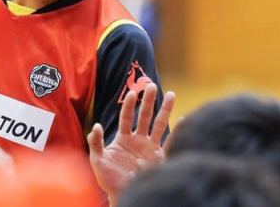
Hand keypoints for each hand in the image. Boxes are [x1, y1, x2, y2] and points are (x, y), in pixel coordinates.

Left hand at [87, 84, 174, 202]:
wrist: (124, 194)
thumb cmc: (109, 179)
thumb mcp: (97, 161)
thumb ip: (95, 143)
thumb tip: (96, 126)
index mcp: (123, 138)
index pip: (126, 116)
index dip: (129, 105)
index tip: (132, 93)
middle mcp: (138, 139)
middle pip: (144, 116)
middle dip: (148, 101)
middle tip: (152, 85)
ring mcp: (150, 148)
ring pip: (159, 124)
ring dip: (165, 110)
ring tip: (171, 94)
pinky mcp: (160, 157)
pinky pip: (170, 142)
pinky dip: (177, 131)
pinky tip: (183, 119)